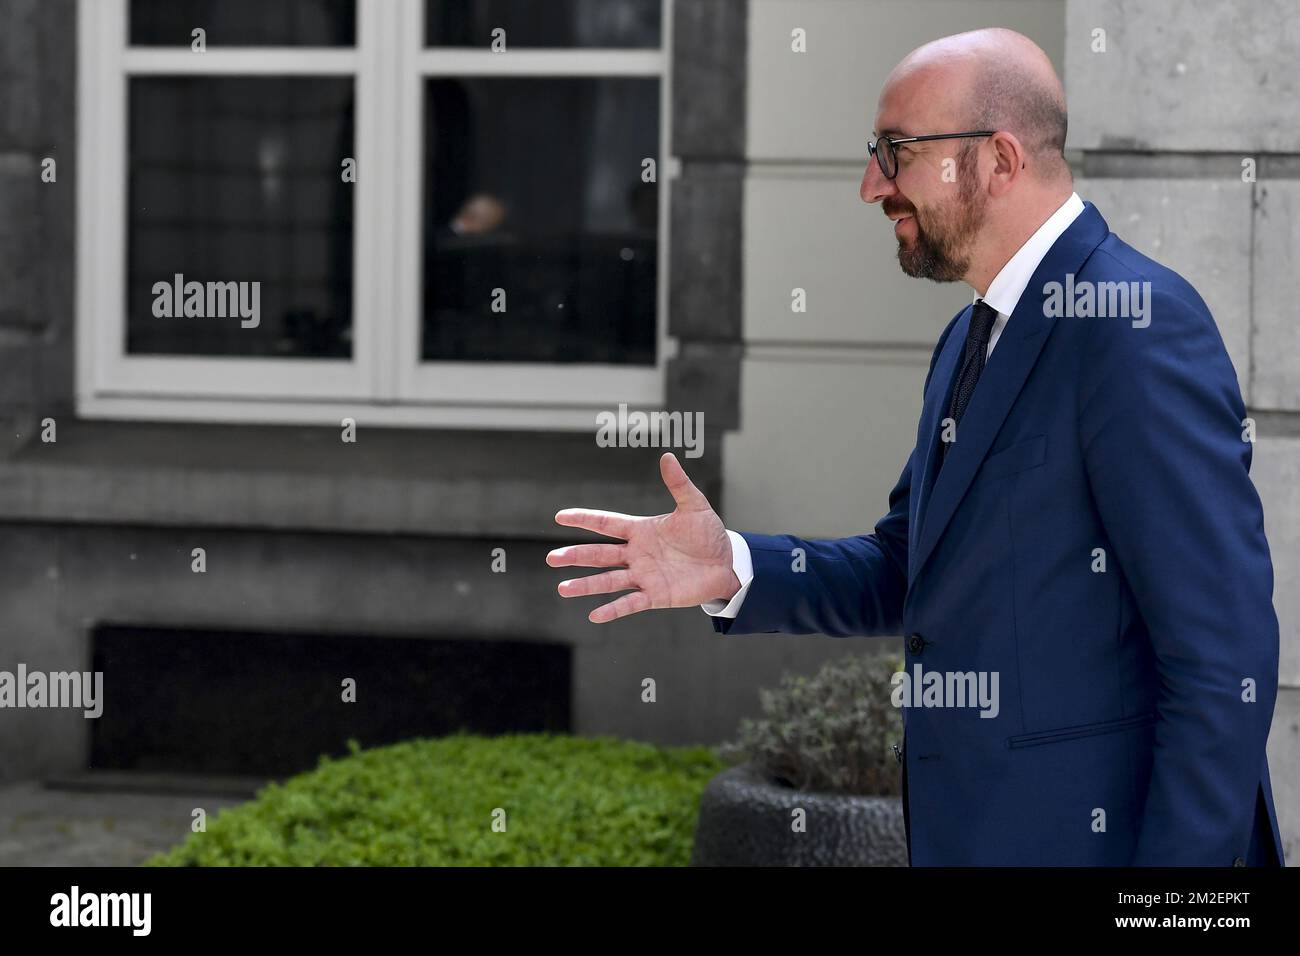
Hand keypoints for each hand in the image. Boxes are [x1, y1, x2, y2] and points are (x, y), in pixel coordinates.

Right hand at [548, 453, 741, 622]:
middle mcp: (637, 554)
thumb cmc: (709, 534)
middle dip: (576, 556)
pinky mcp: (655, 596)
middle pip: (600, 554)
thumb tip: (668, 456)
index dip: (584, 519)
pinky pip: (630, 603)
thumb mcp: (695, 506)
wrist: (727, 563)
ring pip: (608, 581)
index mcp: (641, 530)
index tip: (560, 516)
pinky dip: (612, 610)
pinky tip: (594, 615)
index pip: (606, 524)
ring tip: (563, 589)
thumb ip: (678, 484)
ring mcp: (644, 576)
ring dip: (586, 585)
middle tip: (552, 558)